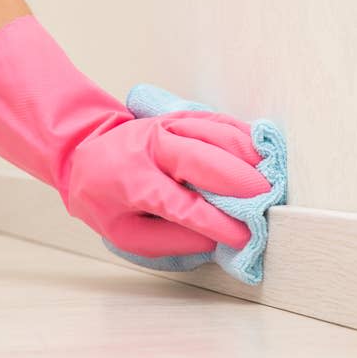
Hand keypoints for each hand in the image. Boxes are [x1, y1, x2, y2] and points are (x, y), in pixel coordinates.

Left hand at [64, 111, 271, 256]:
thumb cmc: (105, 197)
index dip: (216, 222)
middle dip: (240, 182)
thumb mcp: (124, 233)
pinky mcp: (181, 116)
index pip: (181, 205)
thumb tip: (214, 241)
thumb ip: (168, 241)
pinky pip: (217, 121)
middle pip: (203, 160)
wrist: (84, 150)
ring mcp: (168, 126)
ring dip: (248, 155)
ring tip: (272, 178)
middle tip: (268, 201)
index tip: (244, 237)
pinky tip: (262, 151)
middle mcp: (152, 147)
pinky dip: (243, 135)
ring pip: (215, 134)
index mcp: (133, 181)